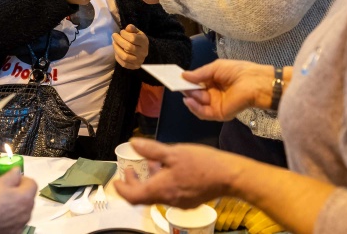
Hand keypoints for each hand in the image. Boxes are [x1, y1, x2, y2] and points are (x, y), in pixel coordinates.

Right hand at [0, 169, 37, 233]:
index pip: (32, 183)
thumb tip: (18, 171)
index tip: (12, 180)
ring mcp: (22, 223)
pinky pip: (16, 222)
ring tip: (0, 205)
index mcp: (26, 197)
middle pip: (28, 198)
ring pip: (22, 210)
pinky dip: (11, 218)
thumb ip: (11, 175)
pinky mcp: (15, 232)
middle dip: (19, 193)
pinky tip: (0, 216)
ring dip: (15, 206)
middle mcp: (28, 211)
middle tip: (4, 192)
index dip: (23, 179)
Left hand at [112, 24, 148, 68]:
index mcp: (144, 42)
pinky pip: (124, 64)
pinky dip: (118, 57)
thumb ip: (132, 29)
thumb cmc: (138, 39)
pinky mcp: (135, 66)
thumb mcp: (137, 32)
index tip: (121, 32)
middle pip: (128, 47)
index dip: (124, 34)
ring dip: (117, 49)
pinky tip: (116, 51)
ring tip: (114, 43)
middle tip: (114, 36)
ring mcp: (139, 61)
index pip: (133, 38)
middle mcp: (143, 52)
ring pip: (125, 56)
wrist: (143, 51)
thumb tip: (128, 27)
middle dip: (118, 40)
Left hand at [114, 139, 239, 207]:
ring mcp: (180, 202)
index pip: (132, 196)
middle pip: (143, 196)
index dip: (121, 188)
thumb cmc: (202, 163)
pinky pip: (170, 194)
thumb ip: (151, 150)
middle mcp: (168, 200)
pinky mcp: (190, 200)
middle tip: (132, 170)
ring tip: (153, 164)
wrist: (230, 176)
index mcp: (160, 189)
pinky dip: (163, 183)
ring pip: (157, 194)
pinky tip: (171, 169)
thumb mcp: (174, 152)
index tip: (116, 179)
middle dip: (135, 183)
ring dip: (151, 181)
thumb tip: (133, 144)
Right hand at [180, 60, 275, 120]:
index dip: (187, 82)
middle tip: (179, 85)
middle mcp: (213, 94)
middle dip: (187, 90)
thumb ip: (199, 74)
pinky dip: (194, 108)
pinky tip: (189, 100)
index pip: (197, 84)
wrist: (255, 82)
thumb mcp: (215, 68)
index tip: (175, 79)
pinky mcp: (219, 114)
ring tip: (186, 92)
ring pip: (197, 105)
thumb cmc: (238, 71)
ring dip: (191, 98)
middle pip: (195, 95)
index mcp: (213, 82)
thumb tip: (183, 76)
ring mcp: (216, 105)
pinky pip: (203, 113)